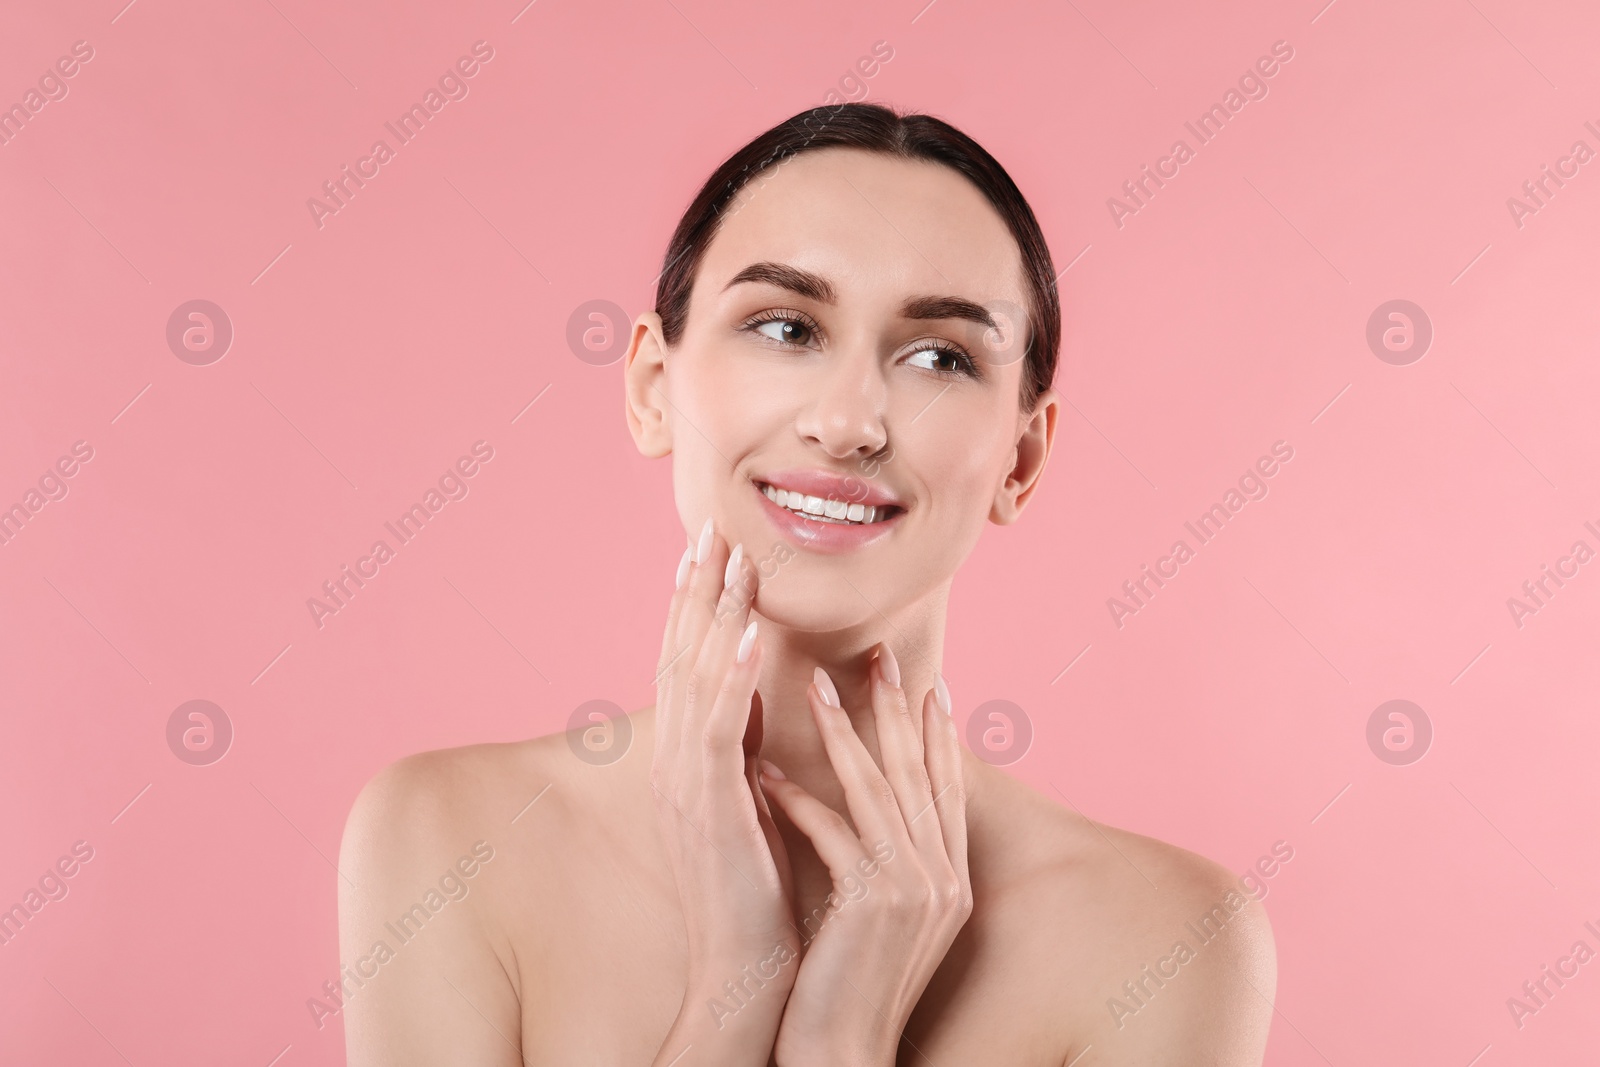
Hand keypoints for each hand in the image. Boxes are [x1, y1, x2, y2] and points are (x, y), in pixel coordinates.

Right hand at [650, 520, 798, 1065]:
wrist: (745, 969)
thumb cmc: (757, 891)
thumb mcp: (749, 805)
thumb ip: (743, 751)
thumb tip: (754, 701)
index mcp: (686, 762)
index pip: (686, 664)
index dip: (696, 605)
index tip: (710, 551)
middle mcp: (675, 762)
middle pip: (681, 655)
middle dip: (698, 589)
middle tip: (712, 528)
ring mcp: (686, 783)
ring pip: (696, 678)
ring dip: (714, 613)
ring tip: (732, 558)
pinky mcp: (710, 806)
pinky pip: (719, 726)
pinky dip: (733, 674)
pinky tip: (751, 632)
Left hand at [758, 647, 971, 1066]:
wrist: (840, 1053)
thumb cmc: (849, 983)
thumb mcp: (881, 913)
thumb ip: (887, 858)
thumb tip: (869, 799)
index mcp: (952, 880)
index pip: (947, 788)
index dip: (938, 733)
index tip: (927, 683)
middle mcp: (946, 879)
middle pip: (920, 773)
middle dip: (897, 708)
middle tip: (877, 653)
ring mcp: (916, 890)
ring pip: (879, 789)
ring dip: (845, 730)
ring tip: (816, 681)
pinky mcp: (875, 903)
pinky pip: (835, 831)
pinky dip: (800, 799)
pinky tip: (768, 774)